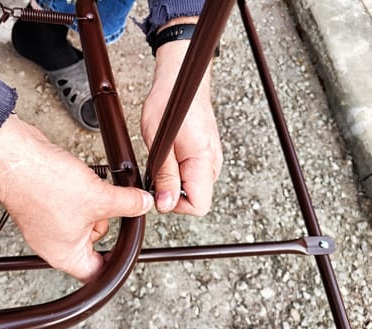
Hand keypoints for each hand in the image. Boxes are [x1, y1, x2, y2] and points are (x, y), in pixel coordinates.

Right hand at [0, 115, 153, 281]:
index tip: (125, 247)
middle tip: (107, 204)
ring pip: (81, 218)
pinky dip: (79, 192)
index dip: (114, 262)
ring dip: (92, 202)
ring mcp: (44, 223)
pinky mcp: (41, 203)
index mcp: (64, 255)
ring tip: (90, 187)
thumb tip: (143, 204)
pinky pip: (69, 203)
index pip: (95, 271)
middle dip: (104, 220)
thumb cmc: (44, 185)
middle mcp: (51, 243)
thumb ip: (127, 204)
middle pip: (91, 241)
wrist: (15, 157)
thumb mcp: (99, 198)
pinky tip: (79, 178)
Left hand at [141, 40, 222, 215]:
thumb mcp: (159, 143)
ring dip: (175, 181)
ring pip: (193, 188)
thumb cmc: (168, 104)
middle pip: (196, 199)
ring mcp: (212, 159)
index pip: (199, 206)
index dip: (175, 204)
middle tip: (158, 168)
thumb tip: (165, 204)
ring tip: (164, 157)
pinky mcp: (206, 155)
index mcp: (204, 161)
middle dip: (173, 192)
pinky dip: (178, 171)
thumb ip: (165, 176)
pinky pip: (193, 175)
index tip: (159, 188)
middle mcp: (213, 163)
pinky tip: (169, 155)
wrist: (179, 81)